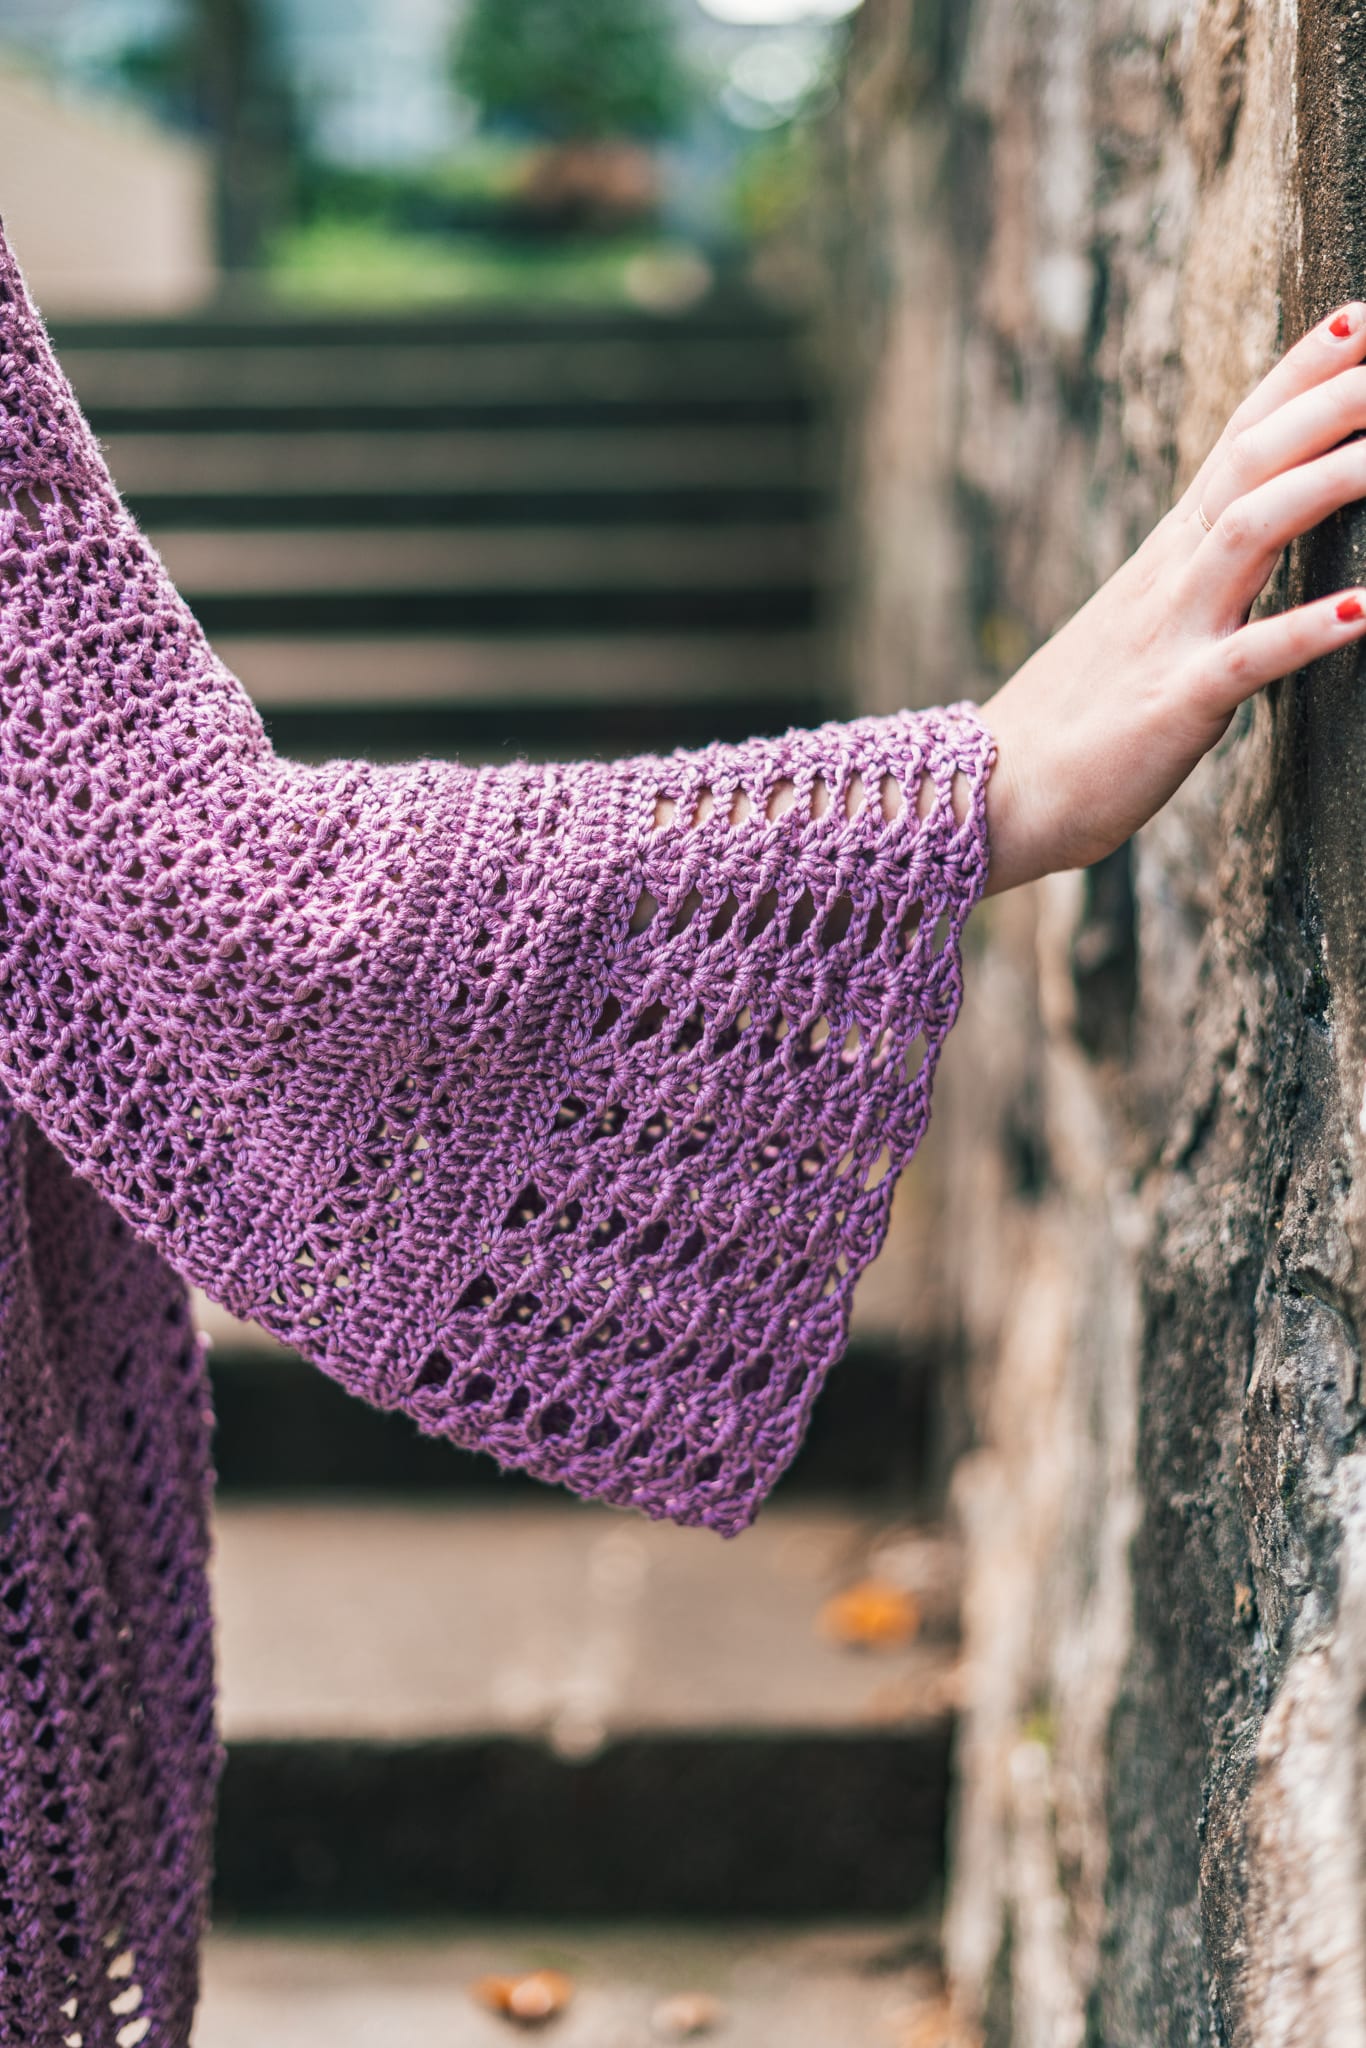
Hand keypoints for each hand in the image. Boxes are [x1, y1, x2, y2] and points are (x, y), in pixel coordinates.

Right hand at [979, 301, 1365, 894]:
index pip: (1238, 438)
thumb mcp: (1146, 624)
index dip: (1300, 374)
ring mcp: (1169, 635)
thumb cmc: (1077, 718)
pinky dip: (1307, 630)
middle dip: (1329, 403)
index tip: (1360, 315)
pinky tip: (1365, 610)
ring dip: (1326, 486)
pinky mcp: (1174, 704)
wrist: (992, 792)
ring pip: (1249, 534)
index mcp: (1166, 553)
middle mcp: (1169, 576)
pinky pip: (1247, 659)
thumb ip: (1204, 575)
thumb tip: (1260, 537)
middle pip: (1252, 461)